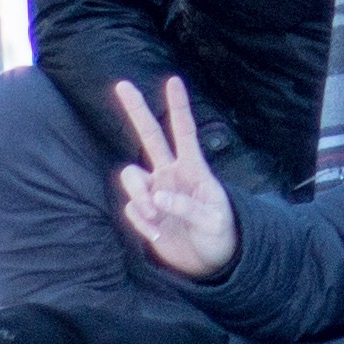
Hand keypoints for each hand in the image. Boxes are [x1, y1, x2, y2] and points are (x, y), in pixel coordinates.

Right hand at [110, 75, 241, 280]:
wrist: (209, 262)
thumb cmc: (221, 234)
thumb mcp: (213, 220)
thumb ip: (187, 207)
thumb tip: (158, 198)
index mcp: (194, 169)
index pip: (185, 132)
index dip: (179, 107)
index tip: (174, 81)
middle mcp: (171, 175)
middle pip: (150, 136)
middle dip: (136, 110)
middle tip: (122, 84)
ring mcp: (155, 192)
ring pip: (131, 177)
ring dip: (138, 196)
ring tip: (155, 218)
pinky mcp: (145, 214)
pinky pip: (132, 210)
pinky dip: (141, 222)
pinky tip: (158, 235)